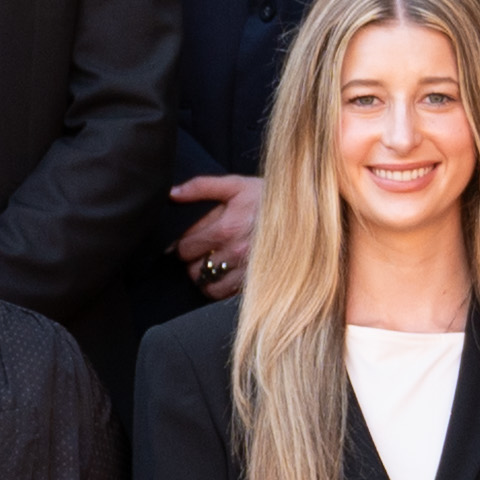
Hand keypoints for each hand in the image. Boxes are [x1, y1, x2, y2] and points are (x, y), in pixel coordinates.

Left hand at [171, 173, 263, 300]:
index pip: (185, 245)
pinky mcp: (256, 282)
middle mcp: (235, 252)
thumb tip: (172, 193)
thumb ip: (201, 187)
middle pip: (193, 267)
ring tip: (208, 263)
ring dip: (202, 275)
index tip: (183, 241)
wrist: (307, 216)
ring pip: (206, 284)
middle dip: (191, 260)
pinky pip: (223, 294)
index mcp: (227, 227)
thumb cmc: (269, 199)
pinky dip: (216, 287)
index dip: (180, 243)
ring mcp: (246, 271)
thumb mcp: (237, 185)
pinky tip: (221, 274)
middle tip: (197, 251)